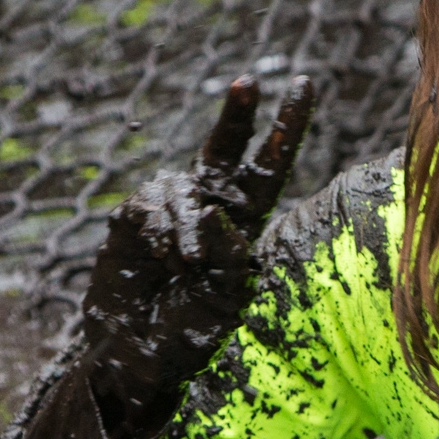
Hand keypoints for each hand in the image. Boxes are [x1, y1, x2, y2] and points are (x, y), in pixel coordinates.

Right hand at [80, 75, 315, 438]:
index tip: (305, 85)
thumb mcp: (227, 298)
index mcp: (244, 221)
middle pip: (226, 147)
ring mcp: (169, 209)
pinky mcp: (133, 219)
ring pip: (185, 188)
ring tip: (185, 264)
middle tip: (249, 81)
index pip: (270, 166)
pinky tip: (162, 257)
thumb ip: (230, 256)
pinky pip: (151, 206)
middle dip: (238, 113)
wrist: (138, 356)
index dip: (286, 127)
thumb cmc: (190, 331)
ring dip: (188, 223)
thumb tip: (215, 211)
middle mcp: (209, 206)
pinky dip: (161, 231)